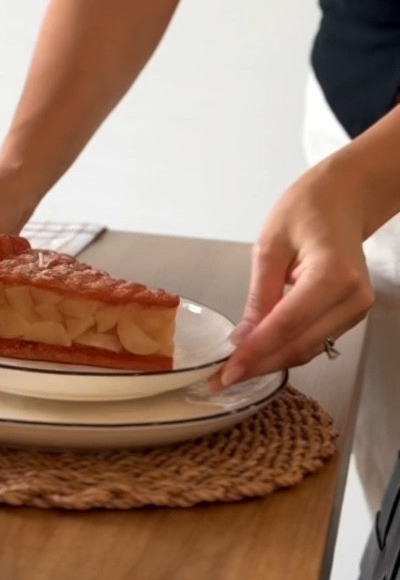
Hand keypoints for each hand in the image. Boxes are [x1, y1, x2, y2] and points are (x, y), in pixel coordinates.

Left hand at [218, 156, 373, 386]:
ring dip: (272, 362)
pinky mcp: (352, 313)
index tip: (226, 371)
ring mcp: (357, 308)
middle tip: (222, 381)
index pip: (287, 325)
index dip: (255, 353)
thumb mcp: (270, 247)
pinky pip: (317, 339)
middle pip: (301, 345)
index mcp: (333, 275)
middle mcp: (352, 298)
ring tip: (235, 371)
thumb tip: (241, 340)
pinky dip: (287, 349)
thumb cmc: (308, 209)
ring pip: (310, 349)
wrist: (345, 198)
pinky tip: (261, 354)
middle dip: (260, 365)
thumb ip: (259, 297)